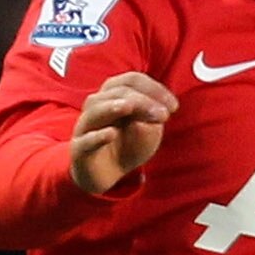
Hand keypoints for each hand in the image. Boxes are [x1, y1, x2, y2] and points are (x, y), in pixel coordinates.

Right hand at [71, 72, 177, 195]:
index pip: (131, 80)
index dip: (153, 88)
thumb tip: (156, 110)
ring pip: (96, 109)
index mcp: (114, 95)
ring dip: (114, 107)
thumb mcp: (148, 130)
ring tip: (130, 107)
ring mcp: (86, 126)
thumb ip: (152, 118)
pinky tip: (111, 133)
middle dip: (143, 101)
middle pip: (117, 92)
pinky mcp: (79, 149)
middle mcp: (97, 106)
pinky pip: (85, 140)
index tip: (174, 106)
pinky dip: (97, 136)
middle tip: (164, 115)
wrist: (107, 174)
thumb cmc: (128, 144)